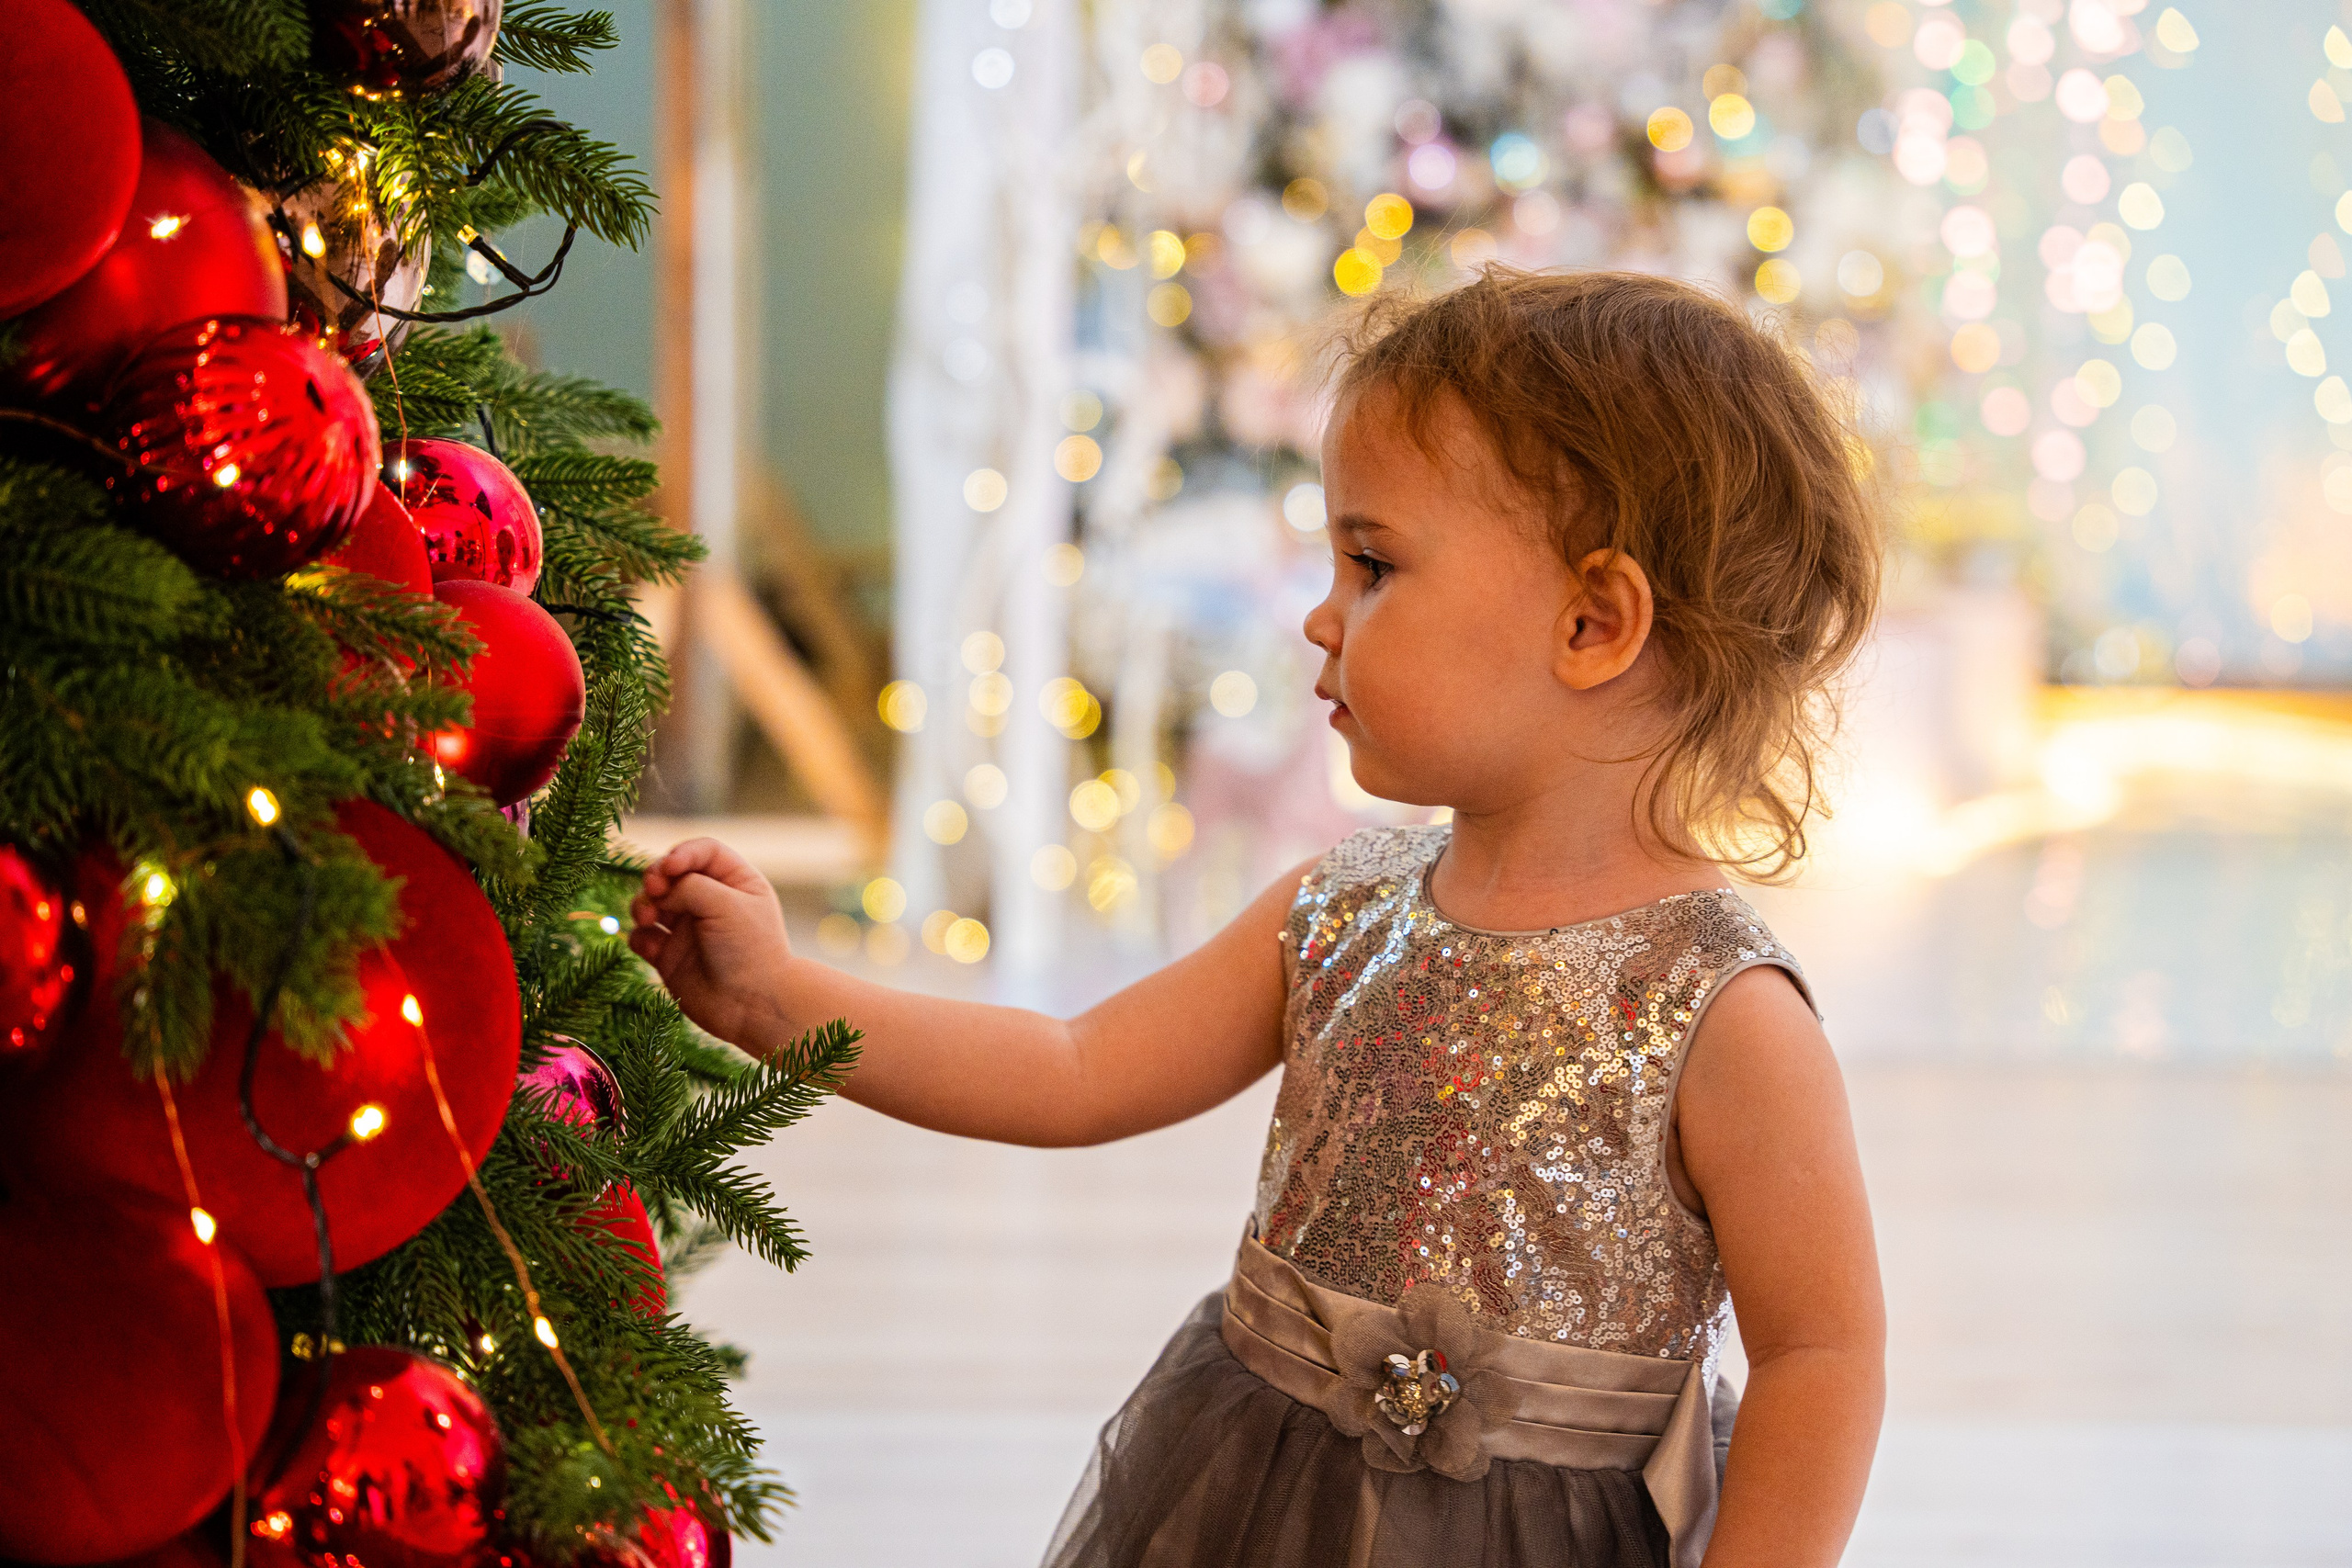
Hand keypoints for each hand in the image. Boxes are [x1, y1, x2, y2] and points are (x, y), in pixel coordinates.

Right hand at [629, 838, 791, 1043]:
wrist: (753, 1006)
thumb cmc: (750, 950)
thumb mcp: (727, 904)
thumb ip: (689, 886)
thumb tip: (660, 892)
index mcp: (735, 881)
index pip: (702, 851)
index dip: (681, 853)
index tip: (670, 868)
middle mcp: (709, 901)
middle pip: (670, 874)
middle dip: (655, 878)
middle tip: (654, 891)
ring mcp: (688, 928)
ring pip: (650, 903)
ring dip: (641, 905)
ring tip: (648, 919)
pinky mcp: (669, 955)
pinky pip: (642, 937)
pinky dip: (640, 937)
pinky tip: (651, 948)